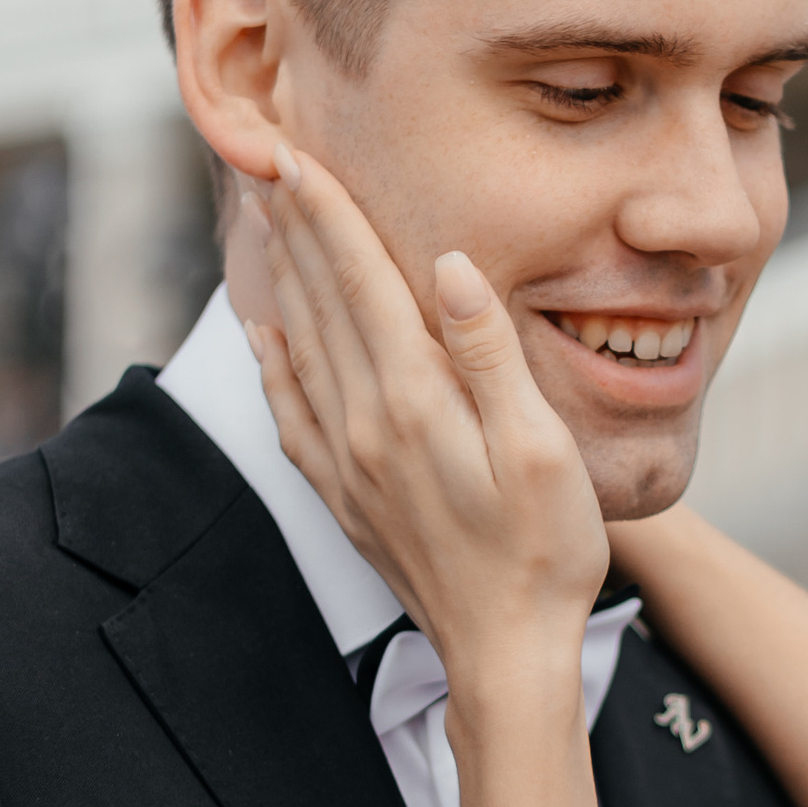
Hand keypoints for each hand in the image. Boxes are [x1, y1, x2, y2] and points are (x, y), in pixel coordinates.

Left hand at [253, 147, 608, 707]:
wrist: (503, 654)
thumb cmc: (544, 552)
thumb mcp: (540, 449)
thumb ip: (490, 354)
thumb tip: (450, 265)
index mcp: (415, 401)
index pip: (362, 281)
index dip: (329, 212)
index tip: (295, 152)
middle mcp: (366, 423)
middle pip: (320, 301)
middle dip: (294, 224)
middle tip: (265, 156)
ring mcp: (348, 461)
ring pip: (298, 345)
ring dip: (281, 275)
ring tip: (264, 217)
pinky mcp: (345, 494)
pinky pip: (291, 410)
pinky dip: (272, 361)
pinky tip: (263, 333)